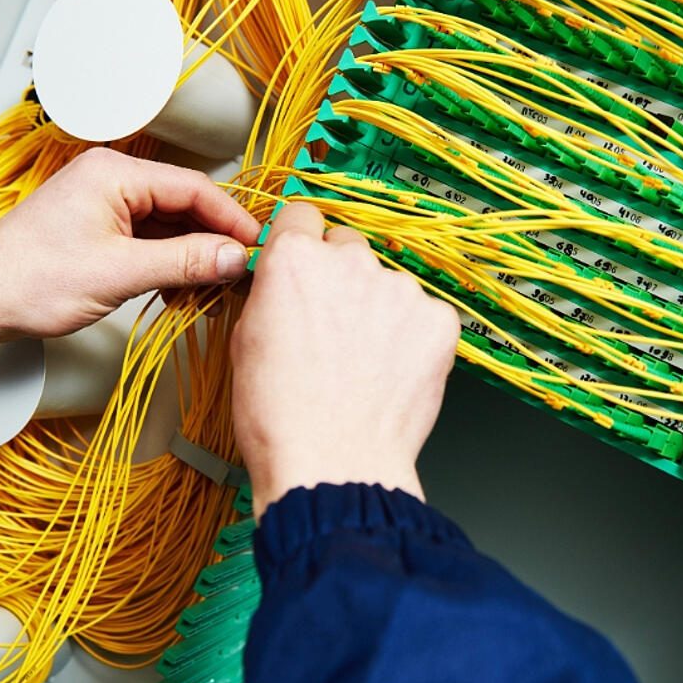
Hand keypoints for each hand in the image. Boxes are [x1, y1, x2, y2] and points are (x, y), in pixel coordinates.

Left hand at [0, 148, 259, 386]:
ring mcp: (104, 202)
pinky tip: (183, 290)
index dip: (233, 219)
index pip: (195, 187)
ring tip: (216, 288)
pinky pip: (150, 238)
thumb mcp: (120, 273)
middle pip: (186, 203)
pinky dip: (170, 262)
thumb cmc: (30, 280)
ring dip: (194, 255)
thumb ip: (183, 262)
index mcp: (115, 173)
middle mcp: (111, 178)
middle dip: (216, 240)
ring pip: (170, 224)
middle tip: (245, 272)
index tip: (259, 247)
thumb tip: (235, 257)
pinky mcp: (99, 226)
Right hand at [230, 202, 459, 517]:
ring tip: (363, 364)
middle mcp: (350, 262)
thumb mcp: (243, 343)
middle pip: (348, 246)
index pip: (302, 216)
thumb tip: (281, 285)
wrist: (333, 466)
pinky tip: (391, 374)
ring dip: (379, 310)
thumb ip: (270, 295)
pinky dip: (412, 339)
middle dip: (341, 278)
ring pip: (388, 284)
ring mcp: (400, 290)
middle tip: (333, 329)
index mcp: (294, 260)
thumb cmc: (281, 418)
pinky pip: (424, 315)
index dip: (301, 243)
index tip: (305, 265)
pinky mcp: (439, 322)